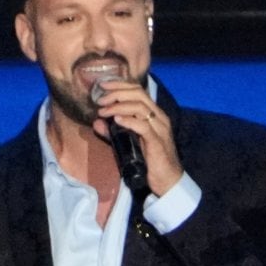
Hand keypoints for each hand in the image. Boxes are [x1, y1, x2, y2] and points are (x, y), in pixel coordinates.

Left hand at [92, 80, 181, 197]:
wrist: (168, 180)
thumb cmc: (150, 161)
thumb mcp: (128, 143)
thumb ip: (112, 132)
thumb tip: (97, 122)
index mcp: (154, 115)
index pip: (138, 91)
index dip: (120, 85)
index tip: (102, 85)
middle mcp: (159, 117)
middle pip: (139, 94)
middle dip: (117, 93)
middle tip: (100, 99)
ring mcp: (159, 129)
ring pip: (140, 107)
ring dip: (118, 106)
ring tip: (103, 111)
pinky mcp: (157, 142)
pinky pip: (143, 126)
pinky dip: (128, 121)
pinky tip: (116, 120)